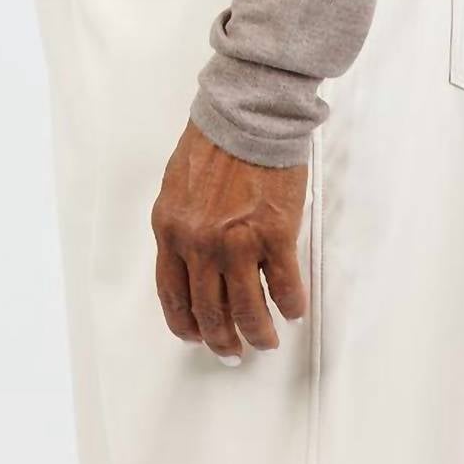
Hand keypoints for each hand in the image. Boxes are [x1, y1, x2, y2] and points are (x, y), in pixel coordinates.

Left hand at [149, 120, 308, 361]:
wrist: (248, 113)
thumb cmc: (216, 139)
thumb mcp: (179, 186)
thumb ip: (183, 225)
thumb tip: (193, 260)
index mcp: (171, 230)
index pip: (173, 295)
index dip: (186, 324)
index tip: (197, 335)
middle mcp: (199, 243)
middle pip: (209, 311)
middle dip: (222, 340)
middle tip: (233, 350)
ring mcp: (237, 243)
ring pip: (247, 311)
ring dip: (258, 333)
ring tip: (266, 339)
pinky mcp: (275, 236)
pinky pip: (284, 288)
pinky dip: (290, 306)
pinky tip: (292, 309)